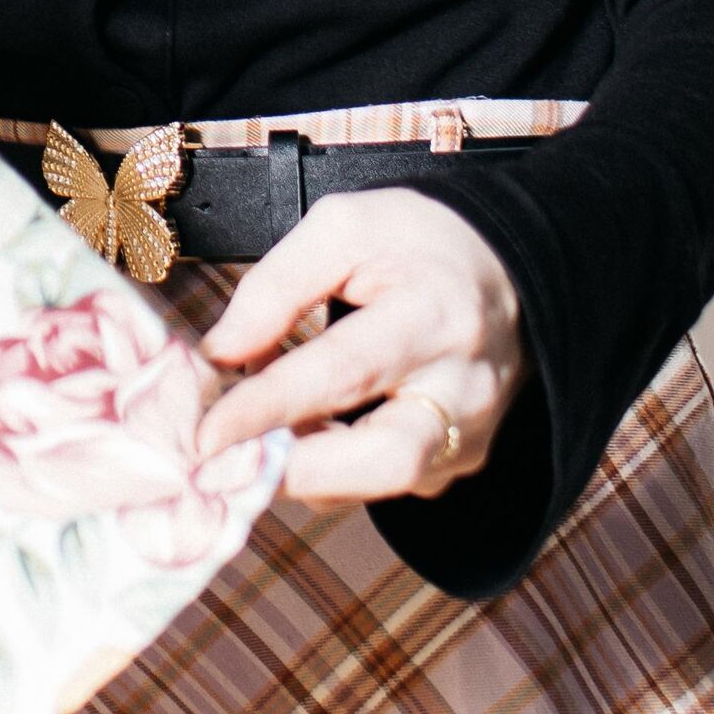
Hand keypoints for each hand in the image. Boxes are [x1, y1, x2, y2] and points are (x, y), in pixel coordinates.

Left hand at [189, 187, 524, 504]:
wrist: (508, 270)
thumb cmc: (418, 244)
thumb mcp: (346, 228)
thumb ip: (277, 286)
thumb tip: (219, 355)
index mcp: (436, 314)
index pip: (345, 370)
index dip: (269, 406)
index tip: (206, 432)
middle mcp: (464, 388)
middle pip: (383, 458)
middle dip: (295, 468)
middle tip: (224, 458)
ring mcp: (468, 436)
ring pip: (376, 485)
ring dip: (303, 466)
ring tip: (260, 426)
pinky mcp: (456, 464)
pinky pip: (377, 485)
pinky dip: (326, 467)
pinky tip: (301, 430)